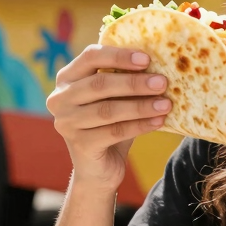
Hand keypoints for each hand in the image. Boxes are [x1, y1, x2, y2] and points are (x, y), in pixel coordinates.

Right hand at [46, 45, 171, 191]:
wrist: (98, 169)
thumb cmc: (109, 124)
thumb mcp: (115, 98)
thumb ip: (124, 79)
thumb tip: (158, 62)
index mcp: (67, 78)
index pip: (90, 56)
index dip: (119, 56)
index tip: (147, 59)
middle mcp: (59, 98)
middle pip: (99, 84)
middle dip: (134, 83)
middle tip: (162, 83)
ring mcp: (66, 123)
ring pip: (108, 110)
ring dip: (141, 106)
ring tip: (165, 104)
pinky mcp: (80, 145)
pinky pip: (114, 132)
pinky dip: (139, 125)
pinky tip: (158, 121)